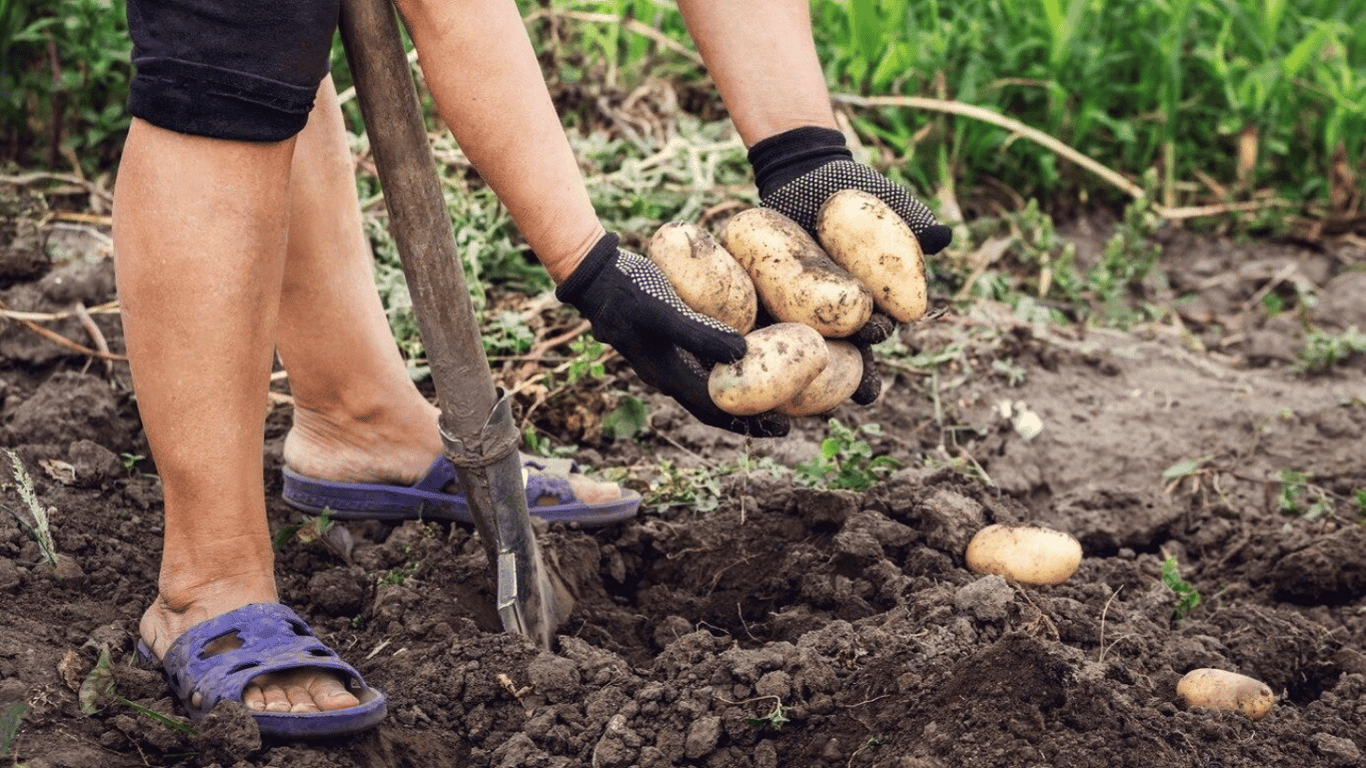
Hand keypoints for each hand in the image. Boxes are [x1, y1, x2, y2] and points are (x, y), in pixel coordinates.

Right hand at [557, 233, 789, 437]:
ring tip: (768, 397)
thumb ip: (699, 333)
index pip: (716, 410)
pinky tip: (739, 357)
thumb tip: (743, 354)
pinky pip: (700, 366)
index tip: (782, 427)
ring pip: (707, 389)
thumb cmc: (626, 293)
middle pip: (713, 408)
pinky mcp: (665, 342)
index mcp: (667, 376)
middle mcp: (667, 375)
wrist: (594, 277)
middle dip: (747, 419)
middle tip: (783, 424)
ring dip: (736, 398)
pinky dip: (723, 371)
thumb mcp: (663, 313)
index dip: (749, 422)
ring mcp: (665, 360)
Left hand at [749, 126, 951, 404]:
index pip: (879, 324)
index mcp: (870, 303)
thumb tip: (942, 237)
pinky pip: (764, 328)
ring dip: (800, 376)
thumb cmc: (856, 193)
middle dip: (843, 371)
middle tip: (834, 378)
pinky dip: (756, 345)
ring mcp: (801, 315)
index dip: (879, 333)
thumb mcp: (886, 203)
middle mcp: (837, 318)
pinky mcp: (768, 306)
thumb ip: (912, 222)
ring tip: (793, 394)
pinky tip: (745, 357)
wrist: (804, 178)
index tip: (878, 332)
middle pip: (841, 350)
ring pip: (802, 351)